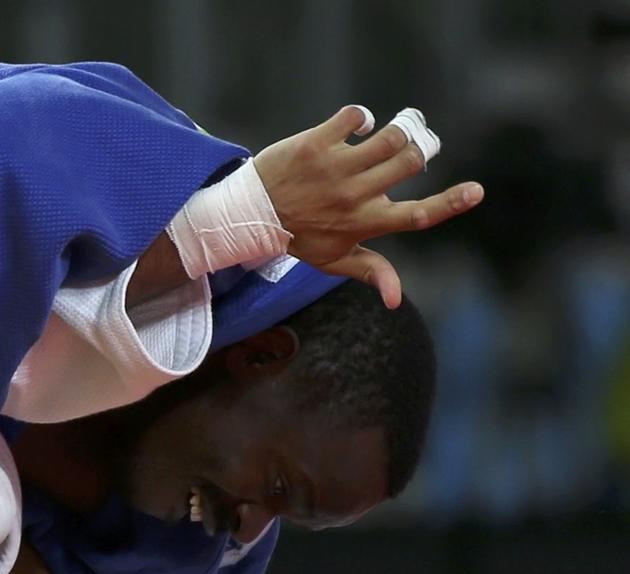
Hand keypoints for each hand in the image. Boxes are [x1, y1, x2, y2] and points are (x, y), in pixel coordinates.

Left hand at [254, 105, 483, 307]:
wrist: (251, 214)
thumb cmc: (299, 238)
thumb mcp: (334, 261)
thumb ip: (371, 272)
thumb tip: (397, 300)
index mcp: (364, 223)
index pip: (416, 216)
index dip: (451, 203)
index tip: (477, 191)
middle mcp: (353, 195)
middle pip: (409, 163)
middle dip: (423, 148)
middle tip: (421, 143)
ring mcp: (334, 168)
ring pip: (388, 137)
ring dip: (400, 128)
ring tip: (398, 128)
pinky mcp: (315, 144)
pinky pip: (352, 118)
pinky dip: (362, 116)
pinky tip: (359, 124)